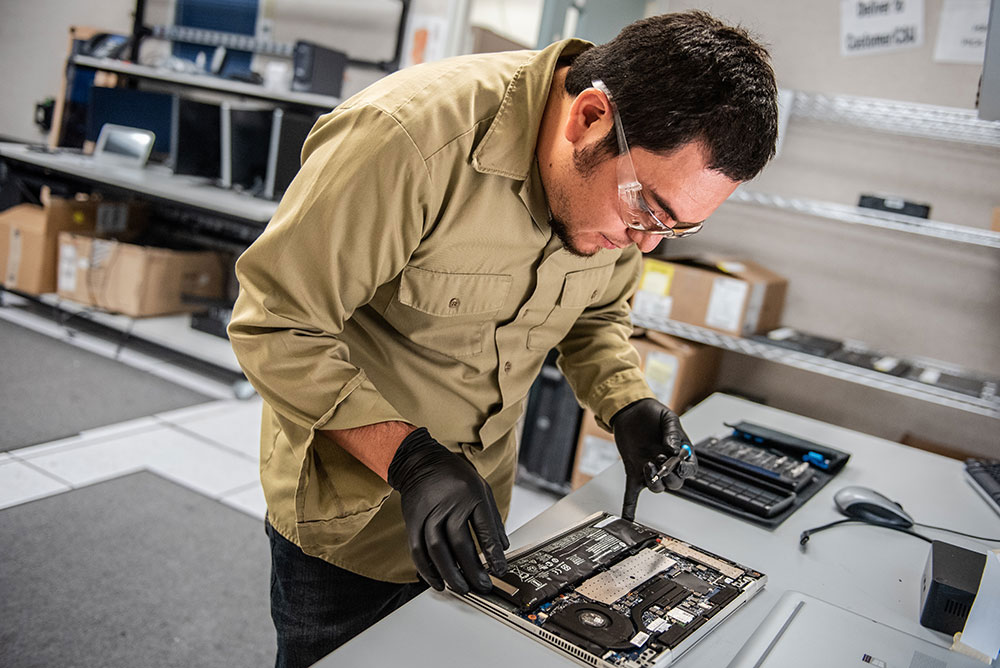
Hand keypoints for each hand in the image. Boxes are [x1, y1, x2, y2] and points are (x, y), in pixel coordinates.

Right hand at [387, 427, 508, 593]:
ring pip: (437, 549)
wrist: (420, 462)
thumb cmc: (454, 476)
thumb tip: (502, 548)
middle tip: (483, 585)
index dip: (493, 552)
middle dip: (472, 569)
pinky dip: (427, 570)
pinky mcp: (413, 521)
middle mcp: (449, 504)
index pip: (485, 528)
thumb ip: (492, 518)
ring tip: (462, 588)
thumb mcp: (481, 488)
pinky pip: (417, 550)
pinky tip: (438, 582)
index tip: (500, 570)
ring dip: (449, 573)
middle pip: (460, 542)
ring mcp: (428, 513)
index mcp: (471, 495)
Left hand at [611, 398, 697, 521]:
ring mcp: (650, 470)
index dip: (684, 468)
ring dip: (654, 480)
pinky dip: (630, 507)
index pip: (689, 470)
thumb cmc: (653, 415)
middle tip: (661, 460)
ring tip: (648, 464)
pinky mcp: (633, 471)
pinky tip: (627, 518)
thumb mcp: (668, 418)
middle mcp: (667, 465)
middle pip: (674, 483)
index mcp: (681, 454)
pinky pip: (632, 493)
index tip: (678, 460)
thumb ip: (673, 432)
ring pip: (656, 488)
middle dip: (668, 475)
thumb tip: (674, 448)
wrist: (632, 411)